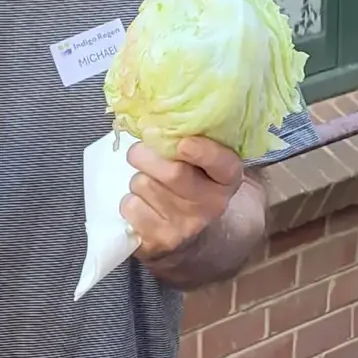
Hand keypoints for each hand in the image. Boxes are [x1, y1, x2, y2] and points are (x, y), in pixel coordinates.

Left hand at [124, 136, 242, 259]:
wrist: (194, 241)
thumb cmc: (195, 189)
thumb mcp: (209, 167)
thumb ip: (197, 141)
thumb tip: (161, 116)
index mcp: (227, 180)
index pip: (224, 165)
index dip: (203, 152)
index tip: (183, 143)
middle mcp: (210, 206)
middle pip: (173, 173)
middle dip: (146, 155)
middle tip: (139, 152)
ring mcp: (184, 227)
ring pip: (143, 185)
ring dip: (138, 179)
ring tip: (150, 184)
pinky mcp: (158, 241)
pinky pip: (130, 207)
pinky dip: (130, 201)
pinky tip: (144, 206)